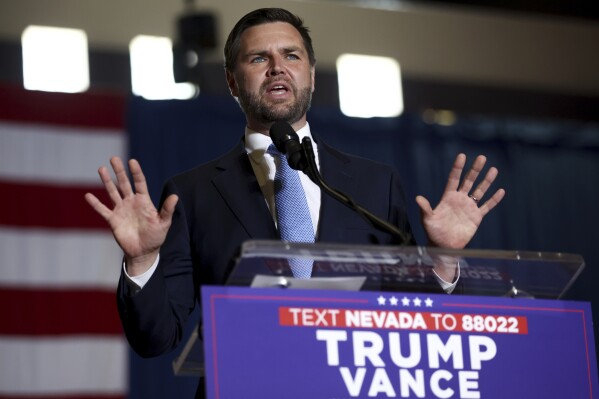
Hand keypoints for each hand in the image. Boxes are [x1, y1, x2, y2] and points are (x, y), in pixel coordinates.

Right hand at [84, 157, 177, 274]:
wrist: (144, 252)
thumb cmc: (156, 237)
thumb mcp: (164, 223)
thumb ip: (167, 209)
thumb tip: (175, 196)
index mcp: (144, 201)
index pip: (139, 183)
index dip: (136, 172)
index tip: (132, 161)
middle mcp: (131, 202)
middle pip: (124, 183)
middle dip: (119, 171)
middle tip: (113, 158)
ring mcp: (121, 210)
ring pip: (112, 192)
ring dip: (107, 181)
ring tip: (101, 169)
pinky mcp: (113, 220)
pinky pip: (103, 210)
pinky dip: (95, 203)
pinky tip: (88, 195)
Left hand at [416, 153, 504, 248]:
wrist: (444, 246)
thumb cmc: (433, 232)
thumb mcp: (427, 220)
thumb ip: (425, 208)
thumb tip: (418, 198)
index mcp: (448, 197)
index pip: (453, 179)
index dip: (458, 168)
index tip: (462, 156)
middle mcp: (460, 199)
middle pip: (469, 181)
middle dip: (475, 170)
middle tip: (482, 157)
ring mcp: (469, 207)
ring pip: (480, 191)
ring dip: (487, 181)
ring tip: (493, 169)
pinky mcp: (476, 216)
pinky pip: (487, 206)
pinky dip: (494, 199)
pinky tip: (501, 191)